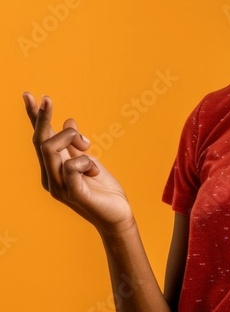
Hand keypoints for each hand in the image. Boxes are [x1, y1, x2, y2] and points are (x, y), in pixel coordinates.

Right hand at [22, 92, 134, 235]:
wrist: (118, 217)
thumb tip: (69, 120)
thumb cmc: (103, 191)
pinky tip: (95, 170)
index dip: (34, 117)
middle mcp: (51, 177)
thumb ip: (76, 145)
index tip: (29, 94)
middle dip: (42, 117)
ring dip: (70, 138)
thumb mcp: (90, 161)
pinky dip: (84, 161)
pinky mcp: (74, 194)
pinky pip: (71, 167)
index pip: (40, 139)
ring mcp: (60, 187)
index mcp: (53, 168)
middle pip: (40, 141)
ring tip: (89, 146)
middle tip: (48, 98)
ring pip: (49, 149)